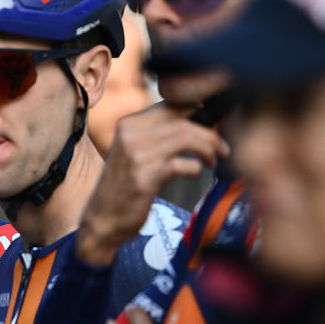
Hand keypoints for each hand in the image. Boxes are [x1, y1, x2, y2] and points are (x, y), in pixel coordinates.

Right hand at [76, 103, 228, 265]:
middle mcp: (129, 135)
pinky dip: (195, 168)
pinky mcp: (144, 179)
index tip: (212, 127)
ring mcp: (136, 157)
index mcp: (128, 124)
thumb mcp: (132, 151)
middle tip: (221, 148)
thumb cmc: (124, 185)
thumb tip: (198, 121)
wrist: (102, 218)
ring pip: (185, 138)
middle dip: (209, 133)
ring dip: (208, 149)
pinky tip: (197, 173)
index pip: (171, 105)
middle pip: (182, 121)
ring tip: (214, 160)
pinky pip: (180, 164)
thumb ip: (156, 134)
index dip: (198, 112)